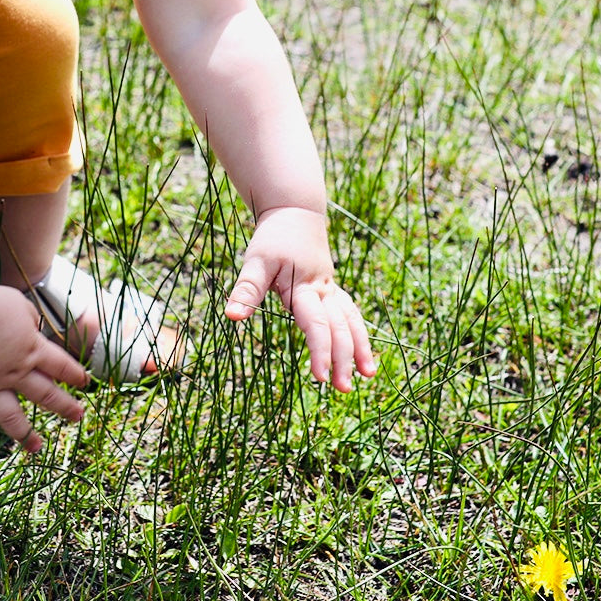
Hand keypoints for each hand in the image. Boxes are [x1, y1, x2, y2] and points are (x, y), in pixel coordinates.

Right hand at [0, 284, 89, 450]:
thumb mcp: (20, 305)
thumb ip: (30, 320)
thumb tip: (33, 329)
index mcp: (32, 348)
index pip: (61, 366)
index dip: (75, 374)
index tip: (85, 383)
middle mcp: (15, 371)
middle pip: (46, 395)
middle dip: (65, 407)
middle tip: (77, 417)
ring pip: (12, 416)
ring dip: (25, 434)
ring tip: (36, 447)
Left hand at [225, 206, 376, 391]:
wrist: (295, 211)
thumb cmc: (273, 238)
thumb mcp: (255, 260)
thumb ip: (246, 290)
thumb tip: (232, 316)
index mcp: (304, 287)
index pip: (316, 325)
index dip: (319, 351)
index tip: (320, 377)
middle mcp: (323, 290)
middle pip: (339, 328)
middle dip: (344, 358)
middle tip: (344, 389)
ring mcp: (331, 289)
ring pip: (352, 320)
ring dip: (360, 347)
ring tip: (368, 375)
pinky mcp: (332, 288)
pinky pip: (350, 313)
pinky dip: (358, 332)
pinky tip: (363, 352)